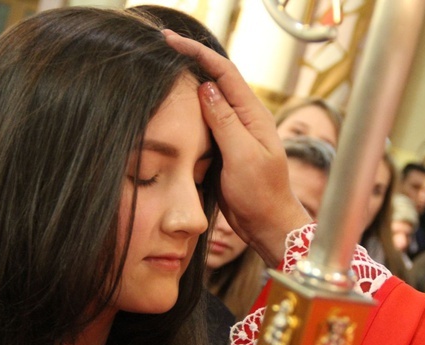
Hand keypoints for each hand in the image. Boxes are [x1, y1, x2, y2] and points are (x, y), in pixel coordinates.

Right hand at [164, 31, 311, 265]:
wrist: (266, 224)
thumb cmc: (261, 194)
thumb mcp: (243, 157)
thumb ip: (225, 122)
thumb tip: (205, 87)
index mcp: (253, 115)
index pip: (225, 73)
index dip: (198, 53)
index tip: (169, 41)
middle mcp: (244, 119)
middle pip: (215, 81)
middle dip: (189, 62)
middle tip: (158, 50)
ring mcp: (233, 134)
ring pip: (206, 102)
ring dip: (186, 86)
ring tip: (159, 72)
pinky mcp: (222, 149)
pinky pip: (202, 124)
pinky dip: (186, 113)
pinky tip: (168, 109)